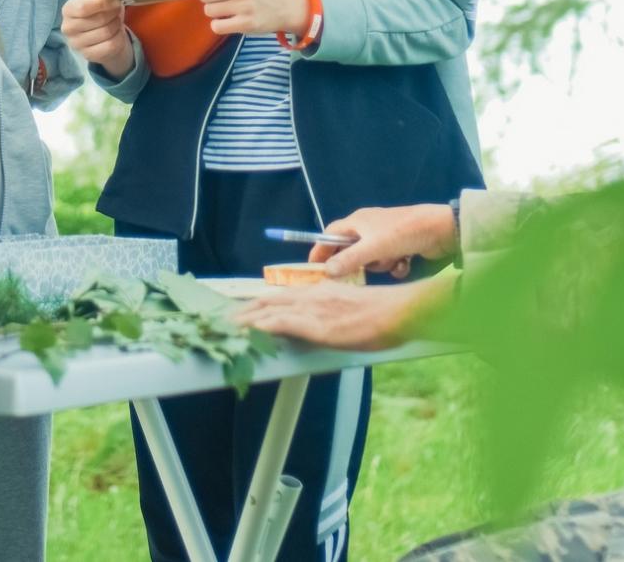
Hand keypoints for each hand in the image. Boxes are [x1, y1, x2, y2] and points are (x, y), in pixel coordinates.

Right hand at [61, 0, 132, 78]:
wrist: (100, 35)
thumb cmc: (98, 13)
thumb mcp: (97, 0)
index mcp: (68, 10)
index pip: (84, 8)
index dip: (104, 4)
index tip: (116, 1)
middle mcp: (68, 28)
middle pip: (99, 20)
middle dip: (114, 13)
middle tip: (118, 11)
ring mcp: (77, 44)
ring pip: (106, 32)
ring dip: (117, 24)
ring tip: (117, 21)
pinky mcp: (88, 55)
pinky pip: (111, 45)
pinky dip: (119, 37)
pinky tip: (117, 33)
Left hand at [235, 277, 448, 350]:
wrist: (401, 312)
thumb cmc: (383, 314)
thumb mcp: (351, 309)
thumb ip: (331, 313)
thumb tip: (321, 325)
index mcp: (320, 291)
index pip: (280, 296)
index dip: (257, 304)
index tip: (241, 311)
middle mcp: (312, 295)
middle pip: (267, 300)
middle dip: (243, 310)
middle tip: (222, 320)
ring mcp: (314, 309)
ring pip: (268, 309)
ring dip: (244, 319)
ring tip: (224, 328)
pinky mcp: (317, 324)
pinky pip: (281, 323)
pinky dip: (260, 326)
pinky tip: (247, 332)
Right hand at [312, 205, 457, 278]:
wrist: (440, 229)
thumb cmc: (403, 233)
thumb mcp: (373, 248)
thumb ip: (349, 260)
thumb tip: (327, 271)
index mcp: (358, 221)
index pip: (330, 235)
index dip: (321, 250)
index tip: (315, 268)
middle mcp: (369, 227)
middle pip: (351, 250)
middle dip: (358, 263)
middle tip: (357, 275)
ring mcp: (385, 237)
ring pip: (372, 259)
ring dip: (381, 264)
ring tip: (392, 260)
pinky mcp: (400, 247)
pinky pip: (388, 262)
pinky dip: (395, 265)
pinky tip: (405, 263)